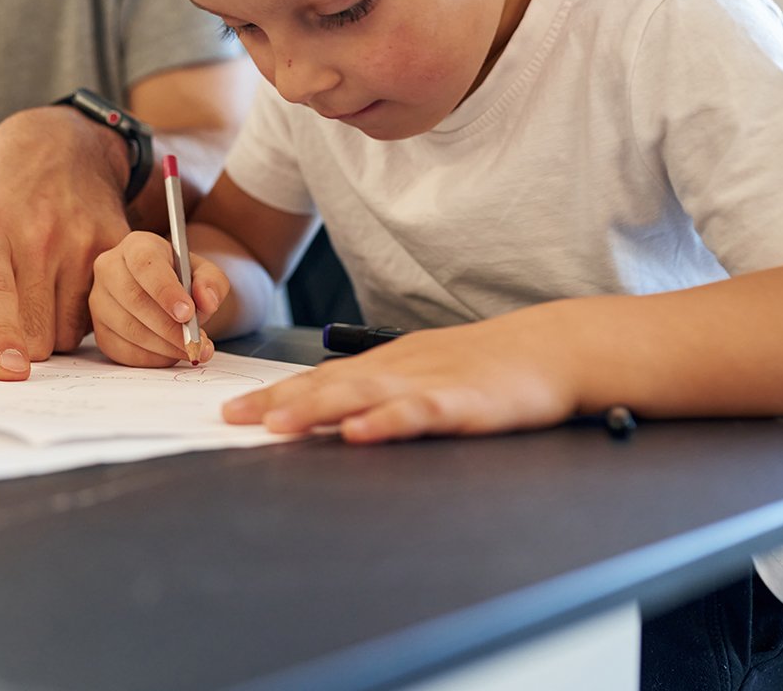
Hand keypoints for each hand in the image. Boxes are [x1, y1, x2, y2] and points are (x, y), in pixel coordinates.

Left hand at [0, 107, 133, 379]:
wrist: (59, 142)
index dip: (1, 333)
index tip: (9, 369)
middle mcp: (37, 234)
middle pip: (36, 334)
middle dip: (23, 341)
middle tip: (13, 307)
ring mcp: (82, 240)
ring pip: (69, 332)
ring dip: (54, 327)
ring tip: (42, 287)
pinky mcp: (117, 246)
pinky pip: (102, 313)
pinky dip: (85, 314)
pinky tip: (72, 284)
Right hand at [89, 231, 221, 366]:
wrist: (162, 294)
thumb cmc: (181, 279)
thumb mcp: (204, 273)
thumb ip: (211, 282)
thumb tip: (207, 302)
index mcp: (136, 246)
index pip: (145, 264)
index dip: (165, 291)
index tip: (188, 314)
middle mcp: (109, 269)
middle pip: (133, 299)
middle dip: (168, 326)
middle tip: (194, 342)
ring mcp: (98, 301)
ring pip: (128, 328)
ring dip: (163, 346)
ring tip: (190, 350)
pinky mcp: (99, 330)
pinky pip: (122, 350)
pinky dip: (151, 358)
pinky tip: (171, 354)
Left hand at [221, 310, 585, 442]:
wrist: (551, 348)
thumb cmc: (485, 364)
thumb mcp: (422, 370)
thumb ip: (378, 390)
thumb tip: (332, 414)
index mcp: (384, 365)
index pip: (316, 379)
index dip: (272, 395)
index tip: (231, 411)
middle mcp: (395, 370)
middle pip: (325, 384)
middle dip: (276, 402)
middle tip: (232, 418)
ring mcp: (427, 384)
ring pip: (361, 395)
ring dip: (315, 409)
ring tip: (276, 424)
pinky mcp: (462, 403)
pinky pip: (418, 413)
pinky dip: (386, 422)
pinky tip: (358, 433)